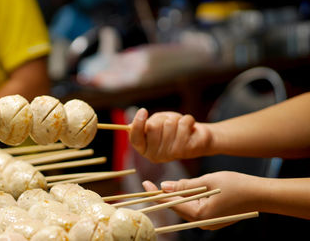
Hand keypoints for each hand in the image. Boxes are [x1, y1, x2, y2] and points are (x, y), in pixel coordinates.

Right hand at [129, 108, 211, 162]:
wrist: (197, 138)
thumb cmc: (173, 129)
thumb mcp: (156, 125)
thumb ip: (145, 125)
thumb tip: (130, 126)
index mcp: (144, 149)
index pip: (135, 138)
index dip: (138, 124)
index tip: (143, 110)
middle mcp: (155, 155)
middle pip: (152, 127)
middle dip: (162, 119)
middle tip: (169, 123)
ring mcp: (170, 154)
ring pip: (169, 124)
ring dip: (176, 119)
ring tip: (180, 126)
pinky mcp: (185, 150)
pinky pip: (183, 125)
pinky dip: (187, 120)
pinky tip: (189, 127)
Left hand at [142, 171, 260, 229]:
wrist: (260, 195)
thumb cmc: (236, 185)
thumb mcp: (207, 181)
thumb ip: (184, 185)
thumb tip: (164, 187)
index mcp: (200, 215)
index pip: (171, 203)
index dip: (156, 193)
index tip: (144, 184)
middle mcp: (202, 223)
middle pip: (176, 208)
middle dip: (162, 196)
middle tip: (149, 185)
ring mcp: (208, 223)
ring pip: (184, 209)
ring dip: (174, 197)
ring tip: (162, 187)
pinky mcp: (213, 219)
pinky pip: (194, 209)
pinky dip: (186, 200)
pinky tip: (180, 191)